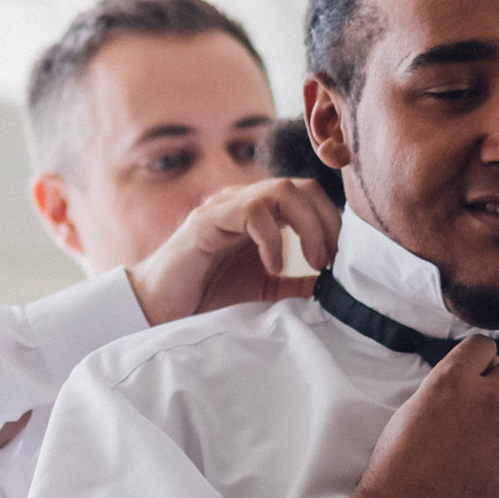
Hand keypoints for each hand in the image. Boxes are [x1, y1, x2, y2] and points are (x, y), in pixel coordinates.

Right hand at [128, 177, 340, 325]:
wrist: (158, 310)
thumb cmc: (207, 298)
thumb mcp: (267, 294)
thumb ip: (299, 286)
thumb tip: (340, 289)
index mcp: (261, 216)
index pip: (308, 196)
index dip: (331, 221)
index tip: (339, 260)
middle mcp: (244, 204)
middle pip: (300, 187)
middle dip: (326, 221)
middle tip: (328, 261)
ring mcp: (225, 208)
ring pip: (281, 190)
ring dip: (307, 225)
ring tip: (312, 261)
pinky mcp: (207, 221)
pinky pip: (251, 211)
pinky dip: (272, 238)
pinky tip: (272, 268)